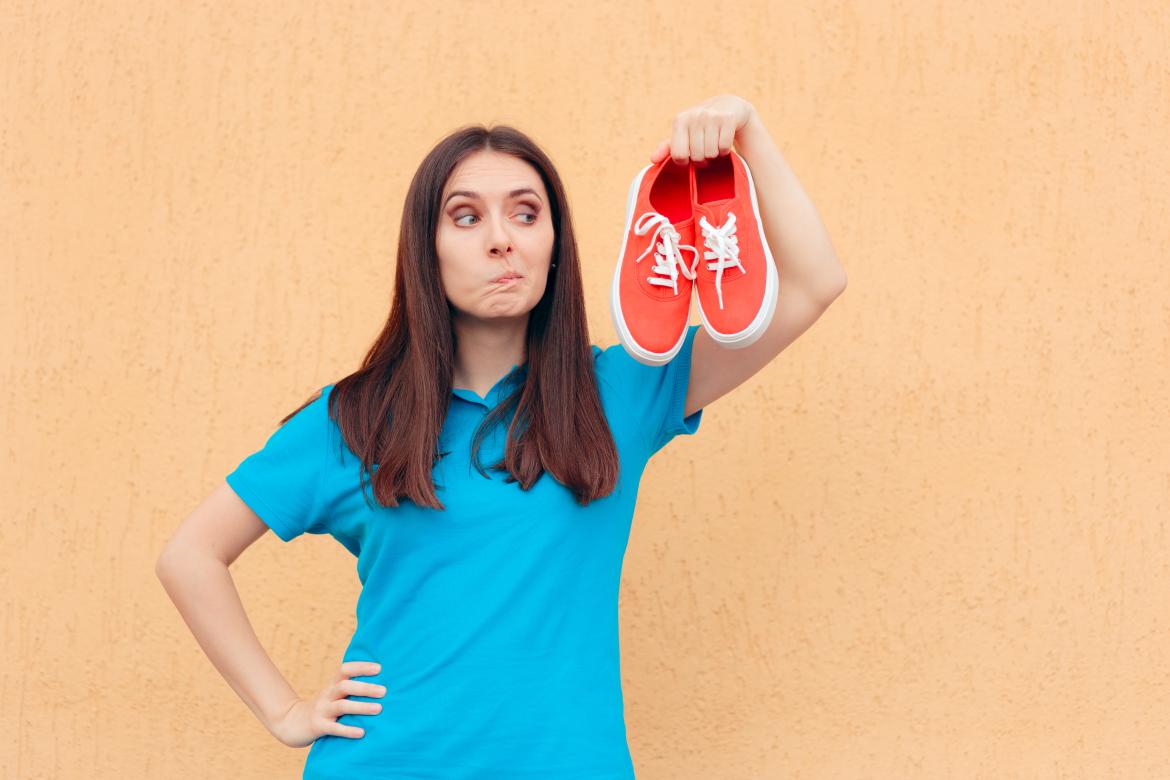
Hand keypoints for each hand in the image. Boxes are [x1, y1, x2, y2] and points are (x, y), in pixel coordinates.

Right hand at [268, 661, 385, 747]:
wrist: (292, 723)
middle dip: (365, 688)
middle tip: (384, 691)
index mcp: (332, 685)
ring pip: (341, 706)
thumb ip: (351, 689)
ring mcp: (322, 711)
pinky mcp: (318, 727)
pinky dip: (348, 730)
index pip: (345, 669)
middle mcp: (327, 695)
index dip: (361, 667)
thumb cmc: (323, 708)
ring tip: (379, 709)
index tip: (379, 668)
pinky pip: (334, 728)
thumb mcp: (334, 695)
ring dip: (361, 706)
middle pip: (345, 686)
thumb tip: (381, 686)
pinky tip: (362, 733)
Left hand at [650, 94, 756, 166]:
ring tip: (714, 145)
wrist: (728, 106)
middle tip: (705, 152)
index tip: (690, 157)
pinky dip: (725, 150)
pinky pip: (724, 148)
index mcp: (680, 120)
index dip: (685, 161)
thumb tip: (653, 159)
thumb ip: (668, 148)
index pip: (678, 155)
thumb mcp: (683, 133)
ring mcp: (711, 116)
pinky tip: (723, 141)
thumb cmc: (701, 125)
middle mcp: (694, 116)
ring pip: (711, 153)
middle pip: (697, 156)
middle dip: (702, 159)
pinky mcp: (727, 119)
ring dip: (714, 154)